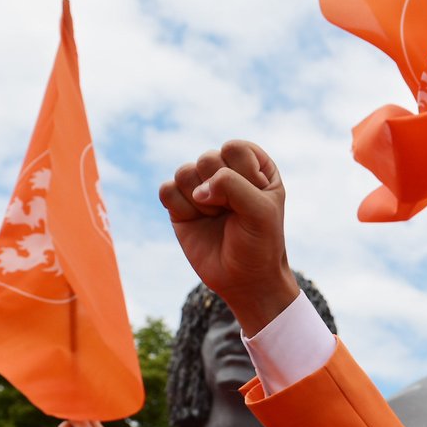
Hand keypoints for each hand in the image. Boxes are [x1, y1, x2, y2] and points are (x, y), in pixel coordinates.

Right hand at [160, 140, 298, 334]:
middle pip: (207, 157)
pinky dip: (179, 207)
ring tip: (215, 217)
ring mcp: (201, 186)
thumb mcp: (260, 211)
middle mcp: (226, 171)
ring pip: (183, 171)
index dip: (240, 174)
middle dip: (218, 190)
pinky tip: (195, 220)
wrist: (244, 279)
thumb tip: (197, 190)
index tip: (254, 198)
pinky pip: (166, 189)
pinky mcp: (179, 204)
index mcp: (254, 165)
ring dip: (199, 201)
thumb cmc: (260, 242)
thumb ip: (232, 186)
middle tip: (231, 213)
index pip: (234, 148)